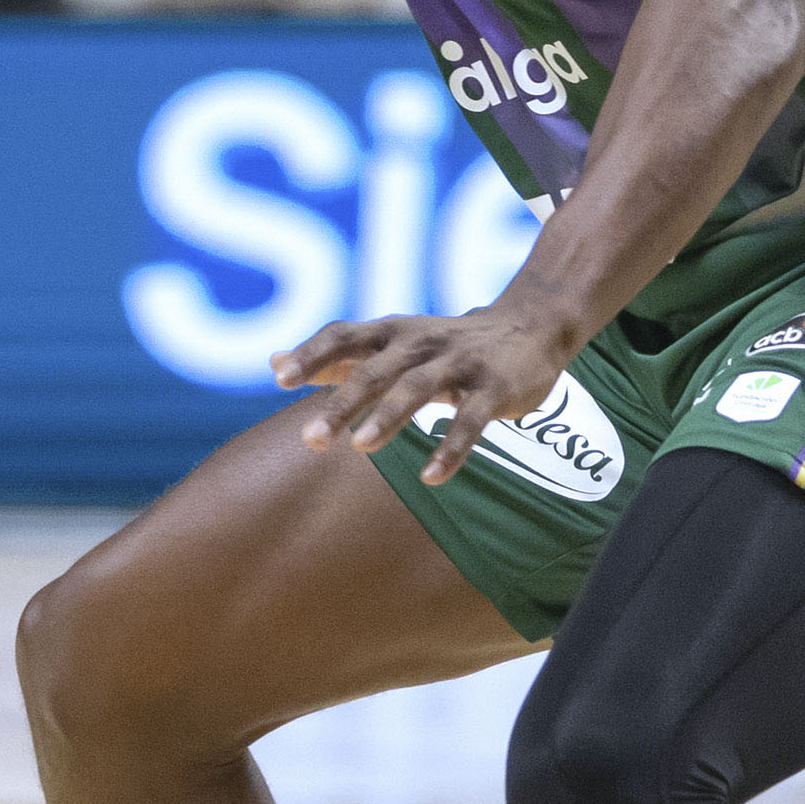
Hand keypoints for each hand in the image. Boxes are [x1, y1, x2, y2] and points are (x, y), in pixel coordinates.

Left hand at [274, 298, 583, 486]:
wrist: (532, 325)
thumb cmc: (445, 342)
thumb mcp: (393, 341)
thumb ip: (337, 356)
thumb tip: (272, 363)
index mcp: (392, 332)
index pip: (344, 334)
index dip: (313, 353)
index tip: (280, 378)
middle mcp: (422, 342)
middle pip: (376, 370)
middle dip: (343, 402)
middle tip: (310, 439)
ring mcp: (460, 363)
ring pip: (419, 389)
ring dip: (389, 417)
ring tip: (360, 448)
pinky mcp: (495, 388)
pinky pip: (471, 420)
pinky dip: (451, 448)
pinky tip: (431, 478)